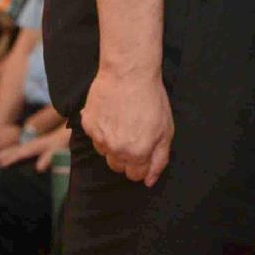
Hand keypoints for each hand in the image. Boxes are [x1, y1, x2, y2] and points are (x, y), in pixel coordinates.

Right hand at [0, 125, 70, 170]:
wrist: (60, 137)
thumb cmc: (58, 145)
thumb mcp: (55, 152)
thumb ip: (47, 160)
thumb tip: (39, 169)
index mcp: (32, 148)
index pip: (18, 154)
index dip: (9, 160)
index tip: (0, 165)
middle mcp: (26, 146)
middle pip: (10, 151)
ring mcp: (25, 146)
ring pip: (9, 151)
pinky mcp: (26, 148)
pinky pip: (13, 152)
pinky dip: (4, 155)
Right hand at [81, 69, 173, 185]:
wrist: (129, 73)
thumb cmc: (152, 100)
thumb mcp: (166, 131)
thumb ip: (159, 160)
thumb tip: (149, 181)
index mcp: (137, 154)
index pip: (135, 175)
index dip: (142, 165)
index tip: (144, 150)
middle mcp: (115, 150)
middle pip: (119, 167)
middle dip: (127, 157)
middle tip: (135, 135)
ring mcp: (99, 138)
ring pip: (105, 153)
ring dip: (113, 145)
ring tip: (123, 123)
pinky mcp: (87, 125)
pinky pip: (94, 137)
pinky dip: (102, 130)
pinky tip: (112, 115)